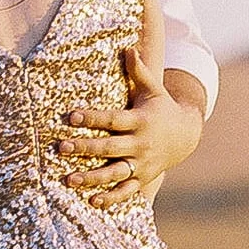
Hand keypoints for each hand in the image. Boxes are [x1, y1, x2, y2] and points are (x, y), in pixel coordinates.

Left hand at [52, 46, 201, 205]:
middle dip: (86, 148)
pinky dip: (111, 198)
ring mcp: (142, 164)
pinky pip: (126, 191)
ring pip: (115, 173)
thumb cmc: (161, 108)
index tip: (71, 116)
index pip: (113, 119)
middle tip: (62, 147)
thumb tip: (128, 47)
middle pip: (110, 147)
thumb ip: (139, 71)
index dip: (93, 118)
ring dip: (93, 178)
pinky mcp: (143, 178)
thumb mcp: (153, 89)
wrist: (186, 136)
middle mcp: (141, 144)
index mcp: (141, 120)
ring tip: (70, 179)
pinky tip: (92, 201)